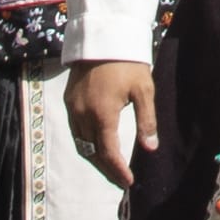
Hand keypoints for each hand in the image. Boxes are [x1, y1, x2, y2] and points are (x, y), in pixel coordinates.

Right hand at [69, 58, 149, 184]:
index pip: (108, 153)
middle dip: (106, 168)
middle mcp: (83, 115)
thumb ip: (146, 121)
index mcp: (102, 114)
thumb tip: (150, 148)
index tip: (128, 181)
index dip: (117, 170)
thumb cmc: (127, 63)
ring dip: (94, 157)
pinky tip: (97, 143)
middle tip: (120, 179)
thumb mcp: (143, 90)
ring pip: (80, 143)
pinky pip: (74, 129)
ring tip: (110, 165)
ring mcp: (73, 107)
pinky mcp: (68, 100)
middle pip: (92, 152)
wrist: (103, 37)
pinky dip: (85, 142)